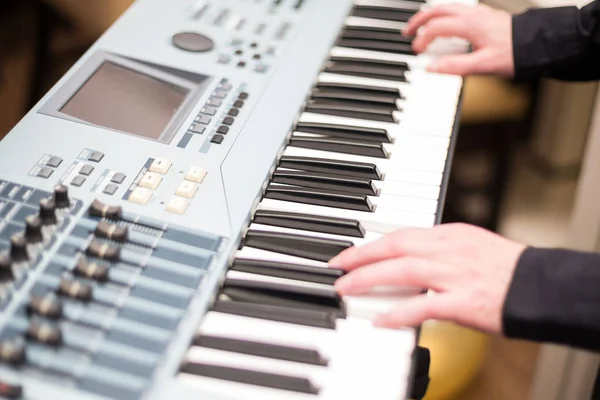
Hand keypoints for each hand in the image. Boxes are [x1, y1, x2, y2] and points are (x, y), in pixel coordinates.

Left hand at [329, 223, 525, 333]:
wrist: (540, 286)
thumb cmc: (506, 269)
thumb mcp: (469, 245)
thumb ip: (438, 250)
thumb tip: (409, 257)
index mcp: (450, 234)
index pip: (400, 234)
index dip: (370, 243)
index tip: (349, 252)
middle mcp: (449, 250)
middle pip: (395, 248)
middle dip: (361, 257)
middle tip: (337, 267)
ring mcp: (456, 275)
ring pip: (404, 271)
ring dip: (370, 279)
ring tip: (346, 289)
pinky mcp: (464, 302)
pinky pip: (425, 306)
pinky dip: (400, 312)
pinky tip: (381, 319)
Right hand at [403, 4, 513, 76]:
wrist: (539, 43)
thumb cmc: (515, 54)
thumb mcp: (483, 66)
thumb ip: (455, 67)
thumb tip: (432, 68)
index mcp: (469, 25)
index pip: (436, 27)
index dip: (422, 39)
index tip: (417, 52)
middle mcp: (472, 15)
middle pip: (437, 10)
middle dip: (419, 20)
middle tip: (407, 31)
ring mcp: (479, 13)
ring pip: (447, 7)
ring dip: (430, 16)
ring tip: (421, 27)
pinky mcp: (484, 16)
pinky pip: (457, 9)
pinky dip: (443, 15)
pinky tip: (444, 26)